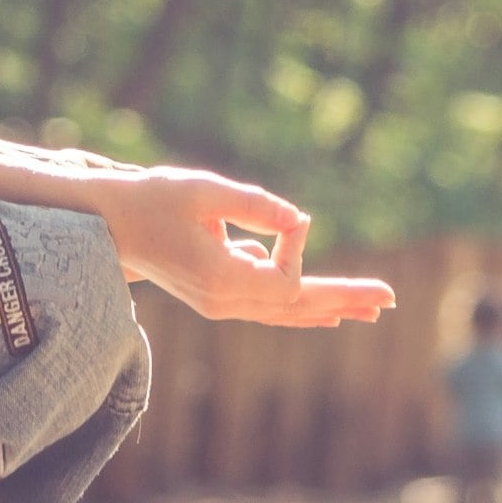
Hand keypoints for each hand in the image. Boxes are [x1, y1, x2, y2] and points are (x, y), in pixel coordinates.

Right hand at [85, 167, 395, 327]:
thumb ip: (257, 206)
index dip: (297, 250)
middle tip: (391, 298)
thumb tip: (303, 221)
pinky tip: (328, 309)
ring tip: (369, 309)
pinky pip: (269, 306)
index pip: (285, 281)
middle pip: (296, 307)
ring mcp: (219, 305)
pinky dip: (300, 304)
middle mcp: (223, 302)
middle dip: (344, 298)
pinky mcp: (217, 296)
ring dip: (327, 306)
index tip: (289, 219)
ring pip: (284, 312)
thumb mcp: (205, 190)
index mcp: (220, 281)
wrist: (111, 225)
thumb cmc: (154, 199)